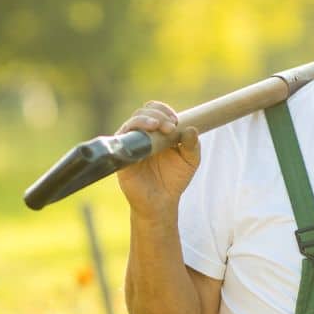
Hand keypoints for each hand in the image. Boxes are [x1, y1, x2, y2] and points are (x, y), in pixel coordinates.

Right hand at [114, 101, 200, 219]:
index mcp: (156, 132)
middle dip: (157, 115)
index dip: (164, 111)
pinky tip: (144, 137)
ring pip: (132, 123)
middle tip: (171, 127)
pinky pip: (121, 141)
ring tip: (159, 127)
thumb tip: (191, 129)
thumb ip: (192, 145)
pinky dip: (132, 134)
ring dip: (146, 120)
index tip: (175, 120)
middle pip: (142, 112)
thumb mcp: (190, 160)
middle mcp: (141, 135)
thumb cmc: (174, 179)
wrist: (161, 202)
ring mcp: (130, 145)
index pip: (155, 110)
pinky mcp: (121, 157)